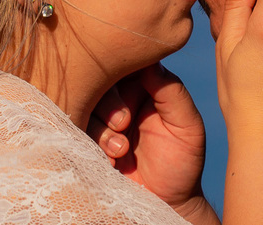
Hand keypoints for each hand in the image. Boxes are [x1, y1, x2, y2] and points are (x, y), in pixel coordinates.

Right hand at [88, 64, 218, 222]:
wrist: (166, 201)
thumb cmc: (182, 162)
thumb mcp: (186, 126)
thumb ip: (172, 92)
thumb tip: (151, 61)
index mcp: (144, 85)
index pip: (125, 63)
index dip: (121, 75)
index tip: (130, 102)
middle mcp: (120, 96)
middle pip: (99, 81)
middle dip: (107, 104)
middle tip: (122, 124)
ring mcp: (102, 117)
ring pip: (84, 105)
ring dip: (100, 128)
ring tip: (120, 150)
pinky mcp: (89, 137)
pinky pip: (76, 129)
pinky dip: (91, 144)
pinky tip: (110, 160)